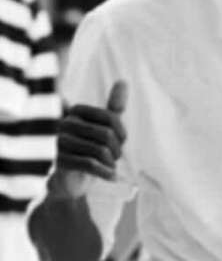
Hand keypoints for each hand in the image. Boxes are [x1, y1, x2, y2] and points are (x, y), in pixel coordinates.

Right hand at [49, 82, 127, 199]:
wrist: (69, 179)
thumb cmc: (88, 149)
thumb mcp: (104, 127)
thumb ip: (113, 107)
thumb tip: (124, 81)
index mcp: (76, 111)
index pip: (110, 116)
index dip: (121, 132)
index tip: (121, 142)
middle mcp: (64, 123)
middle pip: (106, 134)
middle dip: (117, 150)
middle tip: (116, 158)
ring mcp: (60, 142)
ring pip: (100, 151)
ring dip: (111, 163)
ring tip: (110, 167)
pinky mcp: (59, 161)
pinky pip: (90, 164)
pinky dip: (106, 172)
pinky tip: (111, 176)